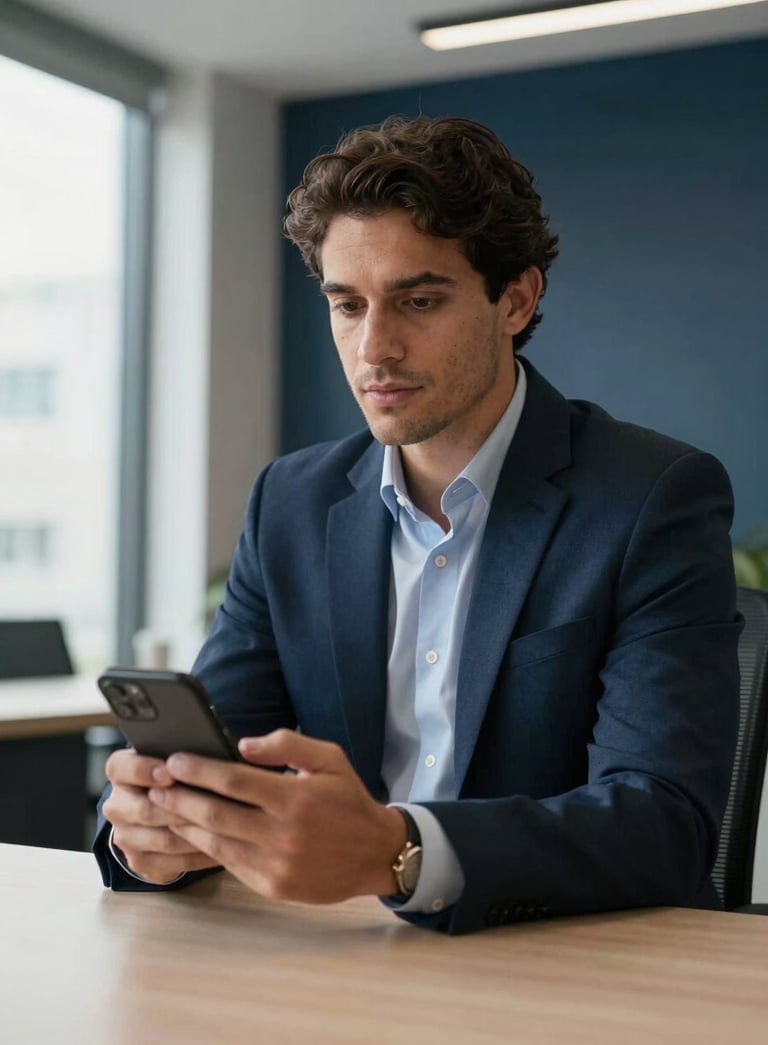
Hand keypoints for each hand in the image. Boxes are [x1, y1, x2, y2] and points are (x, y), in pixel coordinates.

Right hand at [102, 748, 220, 883]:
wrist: (162, 813)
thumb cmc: (178, 776)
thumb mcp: (176, 760)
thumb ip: (185, 756)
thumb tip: (211, 752)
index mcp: (121, 772)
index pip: (121, 768)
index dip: (145, 770)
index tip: (170, 772)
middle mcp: (116, 805)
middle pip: (145, 810)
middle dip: (181, 808)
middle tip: (212, 805)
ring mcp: (125, 836)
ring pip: (163, 839)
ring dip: (197, 834)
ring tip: (226, 827)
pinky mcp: (139, 861)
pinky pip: (173, 862)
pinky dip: (200, 855)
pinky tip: (223, 846)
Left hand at [147, 729, 407, 903]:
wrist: (376, 854)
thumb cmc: (348, 800)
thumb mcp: (329, 759)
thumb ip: (287, 744)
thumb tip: (242, 744)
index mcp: (295, 798)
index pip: (233, 780)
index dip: (199, 770)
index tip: (175, 760)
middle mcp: (283, 833)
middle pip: (215, 814)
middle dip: (179, 798)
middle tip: (155, 785)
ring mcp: (276, 864)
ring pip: (216, 843)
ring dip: (185, 824)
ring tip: (164, 808)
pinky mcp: (273, 886)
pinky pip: (230, 864)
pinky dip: (206, 848)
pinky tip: (193, 833)